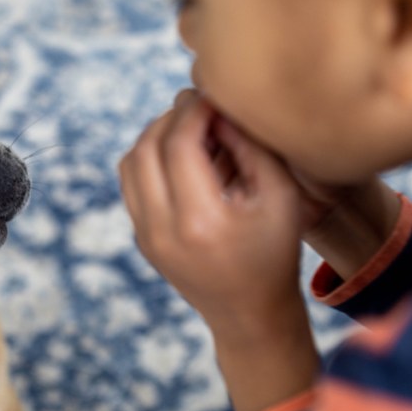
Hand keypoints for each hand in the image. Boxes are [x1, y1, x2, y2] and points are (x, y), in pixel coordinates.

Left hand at [118, 90, 306, 340]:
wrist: (249, 314)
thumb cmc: (275, 253)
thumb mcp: (281, 196)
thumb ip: (251, 147)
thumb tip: (218, 108)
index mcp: (200, 221)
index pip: (179, 144)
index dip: (195, 110)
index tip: (216, 96)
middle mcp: (162, 230)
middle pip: (146, 147)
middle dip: (172, 116)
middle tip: (202, 106)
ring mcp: (145, 236)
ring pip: (130, 163)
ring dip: (156, 135)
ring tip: (191, 129)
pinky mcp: (141, 238)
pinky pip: (131, 183)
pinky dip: (149, 158)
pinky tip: (182, 155)